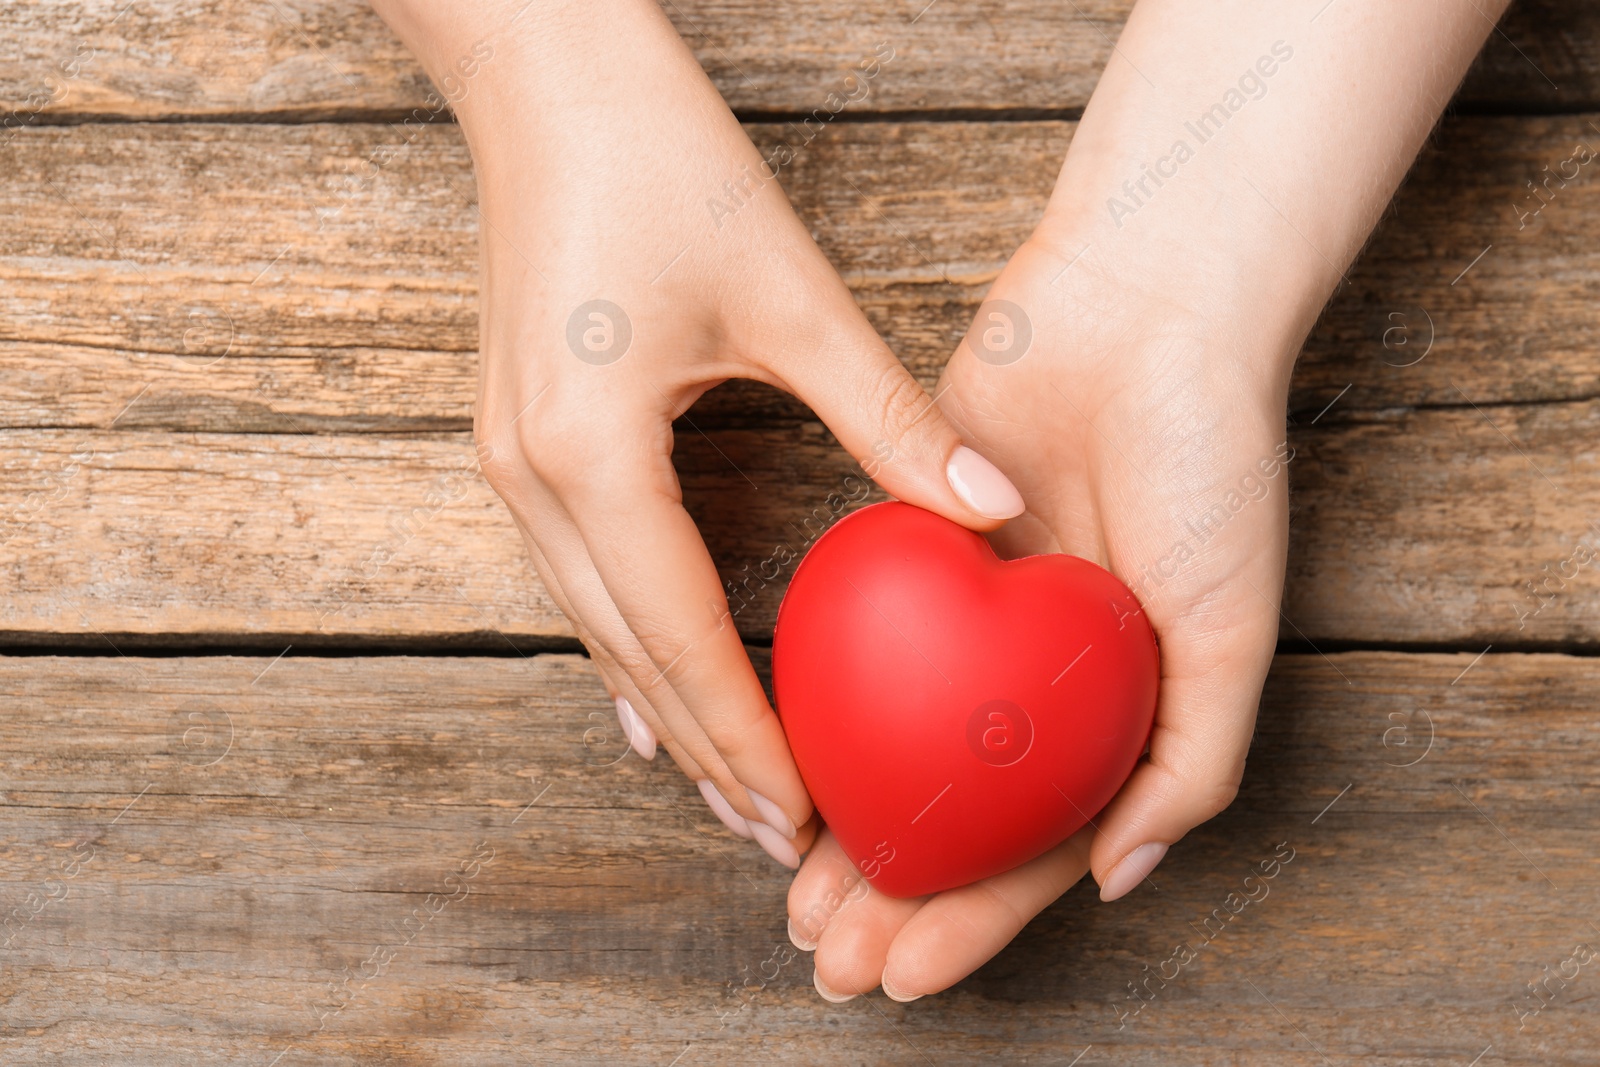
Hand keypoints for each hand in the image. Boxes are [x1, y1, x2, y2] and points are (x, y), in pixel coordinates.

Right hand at [369, 0, 1026, 866]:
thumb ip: (890, 415)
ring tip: (731, 790)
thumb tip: (994, 513)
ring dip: (666, 710)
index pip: (679, 634)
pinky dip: (629, 646)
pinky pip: (576, 579)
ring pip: (594, 629)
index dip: (745, 734)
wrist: (544, 74)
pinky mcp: (520, 440)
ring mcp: (512, 462)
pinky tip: (656, 694)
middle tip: (778, 841)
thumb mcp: (788, 293)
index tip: (802, 817)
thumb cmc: (658, 164)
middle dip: (706, 752)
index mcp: (592, 453)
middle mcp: (532, 478)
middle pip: (627, 655)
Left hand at [788, 230, 1292, 997]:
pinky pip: (866, 646)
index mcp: (1116, 711)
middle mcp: (1041, 678)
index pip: (1033, 842)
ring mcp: (979, 619)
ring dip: (849, 822)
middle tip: (825, 958)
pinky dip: (827, 709)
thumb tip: (1115, 879)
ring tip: (792, 894)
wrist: (1143, 309)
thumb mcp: (1230, 627)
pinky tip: (781, 761)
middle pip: (955, 811)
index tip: (901, 976)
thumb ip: (1191, 761)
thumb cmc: (1210, 464)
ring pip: (898, 745)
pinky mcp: (919, 550)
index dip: (972, 918)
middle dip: (892, 895)